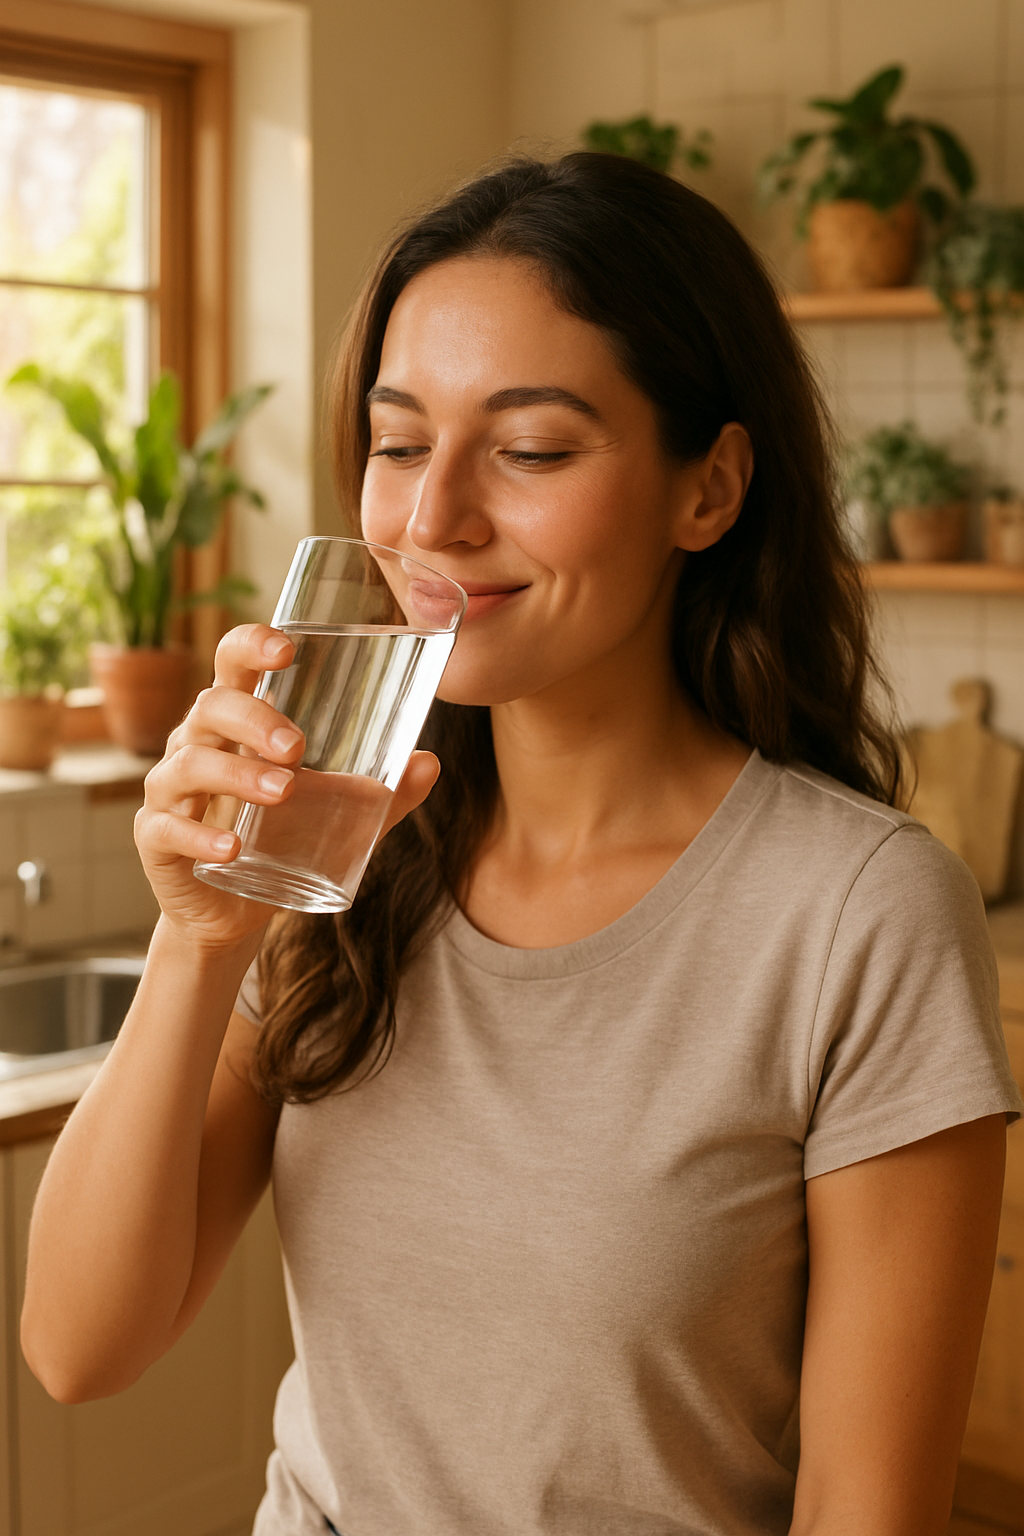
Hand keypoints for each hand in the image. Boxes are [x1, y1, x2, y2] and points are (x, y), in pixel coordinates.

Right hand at [135, 623, 439, 950]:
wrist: (232, 912)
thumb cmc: (279, 840)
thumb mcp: (335, 815)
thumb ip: (381, 793)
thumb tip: (429, 763)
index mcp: (236, 722)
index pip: (232, 663)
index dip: (251, 644)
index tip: (287, 648)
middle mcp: (196, 743)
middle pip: (211, 706)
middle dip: (254, 718)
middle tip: (299, 746)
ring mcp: (169, 789)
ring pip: (189, 763)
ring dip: (236, 774)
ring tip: (283, 791)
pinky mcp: (155, 837)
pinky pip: (167, 827)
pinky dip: (199, 835)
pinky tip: (231, 848)